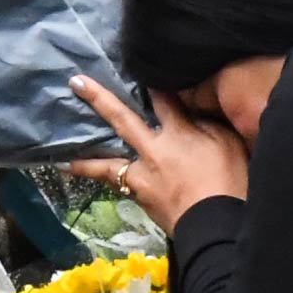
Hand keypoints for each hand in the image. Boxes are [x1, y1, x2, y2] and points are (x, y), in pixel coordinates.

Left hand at [68, 76, 248, 233]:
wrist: (215, 226)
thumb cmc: (230, 182)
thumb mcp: (228, 144)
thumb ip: (208, 124)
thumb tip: (193, 111)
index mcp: (178, 133)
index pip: (162, 100)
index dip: (150, 82)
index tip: (136, 67)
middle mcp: (153, 151)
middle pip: (122, 120)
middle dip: (99, 100)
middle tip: (75, 83)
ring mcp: (143, 178)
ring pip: (108, 165)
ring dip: (85, 161)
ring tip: (63, 161)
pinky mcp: (142, 200)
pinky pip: (119, 187)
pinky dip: (106, 183)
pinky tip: (96, 182)